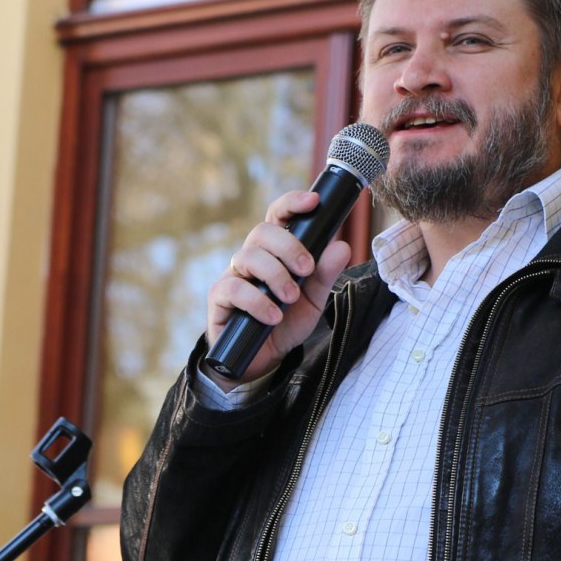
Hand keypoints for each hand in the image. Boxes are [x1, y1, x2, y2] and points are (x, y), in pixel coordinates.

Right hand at [204, 191, 351, 387]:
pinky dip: (257, 302)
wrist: (262, 360)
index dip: (292, 203)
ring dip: (275, 275)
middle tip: (307, 269)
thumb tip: (341, 246)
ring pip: (248, 256)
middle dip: (288, 247)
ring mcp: (233, 275)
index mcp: (275, 251)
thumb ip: (325, 274)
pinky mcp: (219, 298)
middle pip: (262, 231)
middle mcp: (252, 257)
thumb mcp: (313, 301)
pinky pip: (234, 288)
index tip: (313, 201)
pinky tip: (273, 316)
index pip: (278, 216)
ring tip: (291, 298)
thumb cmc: (285, 323)